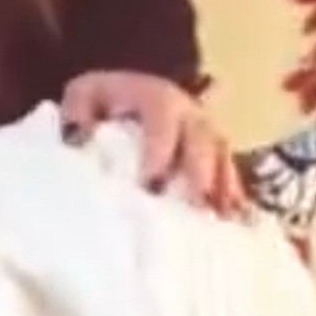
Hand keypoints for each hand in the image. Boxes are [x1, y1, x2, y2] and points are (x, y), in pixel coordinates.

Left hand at [60, 71, 247, 218]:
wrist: (130, 92)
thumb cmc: (105, 99)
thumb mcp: (85, 95)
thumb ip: (78, 112)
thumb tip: (77, 140)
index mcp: (158, 98)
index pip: (163, 120)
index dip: (160, 149)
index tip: (151, 183)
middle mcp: (190, 114)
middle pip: (203, 139)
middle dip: (201, 170)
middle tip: (197, 203)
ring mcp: (207, 134)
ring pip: (223, 157)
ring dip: (224, 187)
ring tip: (223, 219)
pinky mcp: (215, 155)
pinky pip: (229, 174)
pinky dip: (233, 198)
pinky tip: (238, 223)